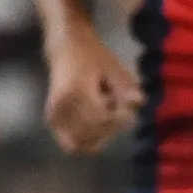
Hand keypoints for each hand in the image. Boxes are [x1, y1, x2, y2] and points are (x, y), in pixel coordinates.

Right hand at [43, 30, 141, 154]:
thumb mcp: (114, 67)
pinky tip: (98, 125)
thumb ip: (126, 87)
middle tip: (117, 111)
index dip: (120, 120)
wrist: (65, 49)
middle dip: (110, 128)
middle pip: (92, 134)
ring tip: (105, 115)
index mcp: (74, 91)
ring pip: (81, 143)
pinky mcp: (53, 122)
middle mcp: (60, 107)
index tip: (129, 110)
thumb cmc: (92, 56)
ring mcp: (53, 116)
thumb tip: (139, 102)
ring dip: (99, 136)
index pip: (101, 119)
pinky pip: (72, 144)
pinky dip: (88, 141)